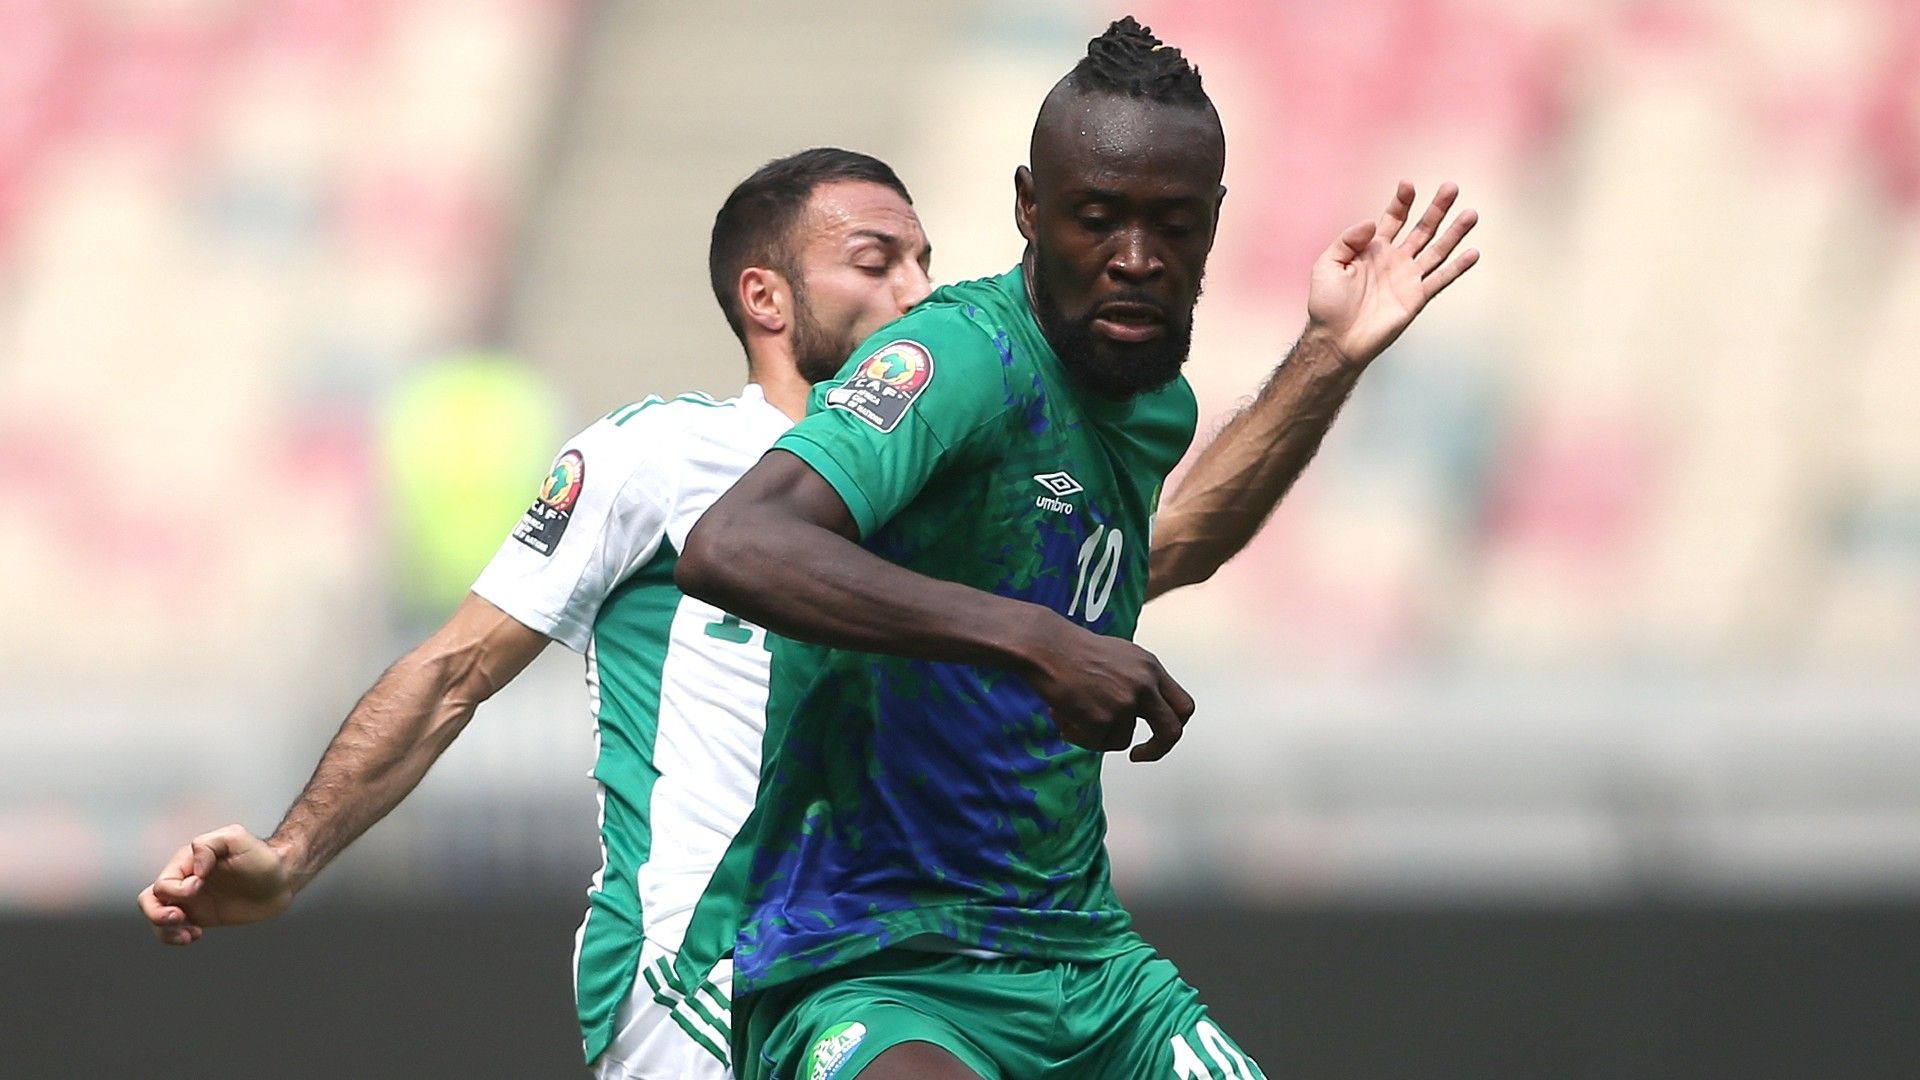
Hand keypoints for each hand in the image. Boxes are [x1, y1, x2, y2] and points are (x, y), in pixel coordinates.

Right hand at [136, 824, 295, 945]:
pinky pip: (175, 930)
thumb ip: (209, 844)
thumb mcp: (236, 838)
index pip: (164, 883)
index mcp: (187, 863)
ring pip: (158, 918)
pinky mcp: (202, 917)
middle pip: (149, 901)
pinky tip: (195, 936)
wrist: (282, 878)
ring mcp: (192, 901)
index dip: (176, 890)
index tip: (200, 887)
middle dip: (157, 914)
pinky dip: (176, 937)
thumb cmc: (260, 855)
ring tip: (190, 934)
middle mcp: (185, 881)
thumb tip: (193, 870)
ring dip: (165, 930)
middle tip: (180, 919)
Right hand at [1022, 612, 1195, 761]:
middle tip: (1139, 755)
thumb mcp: (1121, 657)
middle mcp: (1144, 685)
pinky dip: (1077, 735)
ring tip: (1071, 714)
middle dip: (1157, 749)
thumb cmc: (1073, 649)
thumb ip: (1139, 681)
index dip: (1174, 724)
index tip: (1157, 734)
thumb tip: (1142, 710)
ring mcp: (1125, 703)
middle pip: (1171, 731)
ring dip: (1097, 735)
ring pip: (1122, 739)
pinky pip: (1096, 743)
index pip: (1183, 705)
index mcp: (1151, 668)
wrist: (1045, 647)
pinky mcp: (1103, 719)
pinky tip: (1062, 715)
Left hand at [1306, 181, 1479, 366]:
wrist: (1336, 339)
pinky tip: (1473, 253)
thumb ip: (1347, 240)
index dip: (1402, 201)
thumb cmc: (1327, 304)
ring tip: (1471, 214)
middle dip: (1436, 208)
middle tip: (1451, 187)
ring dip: (1455, 232)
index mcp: (1373, 248)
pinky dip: (1457, 267)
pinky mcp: (1416, 298)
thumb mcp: (1327, 265)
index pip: (1394, 218)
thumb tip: (1372, 222)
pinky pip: (1440, 279)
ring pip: (1437, 250)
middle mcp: (1395, 259)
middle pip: (1422, 228)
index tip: (1408, 185)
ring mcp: (1408, 278)